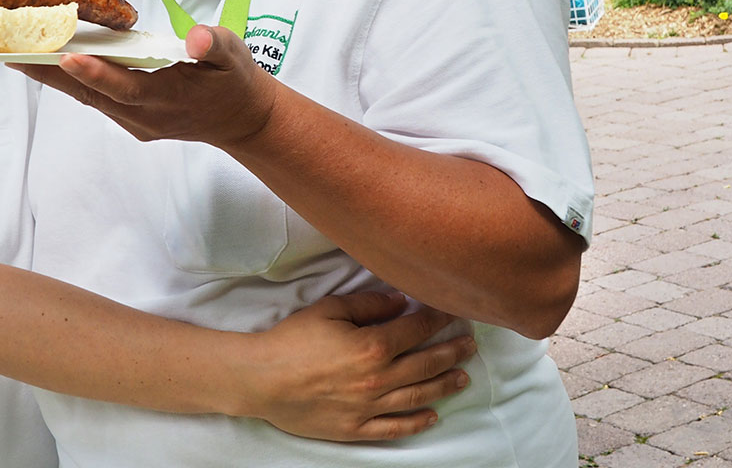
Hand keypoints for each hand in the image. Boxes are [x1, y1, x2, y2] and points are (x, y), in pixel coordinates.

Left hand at [14, 25, 276, 149]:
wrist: (242, 121)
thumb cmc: (236, 82)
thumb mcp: (236, 57)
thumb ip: (216, 45)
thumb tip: (198, 39)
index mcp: (169, 98)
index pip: (126, 87)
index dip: (96, 74)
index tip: (66, 58)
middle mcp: (145, 116)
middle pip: (91, 94)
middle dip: (51, 75)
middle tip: (11, 54)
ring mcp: (135, 122)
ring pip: (87, 98)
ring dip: (53, 78)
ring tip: (16, 54)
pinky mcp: (131, 119)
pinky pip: (95, 99)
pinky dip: (71, 81)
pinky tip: (49, 62)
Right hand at [236, 291, 474, 440]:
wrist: (261, 379)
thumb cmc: (292, 340)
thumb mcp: (330, 309)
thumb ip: (370, 304)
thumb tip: (401, 301)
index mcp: (372, 346)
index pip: (417, 330)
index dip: (438, 319)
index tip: (453, 312)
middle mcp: (377, 379)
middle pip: (426, 365)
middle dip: (451, 353)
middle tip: (470, 346)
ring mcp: (368, 407)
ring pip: (417, 397)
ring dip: (443, 386)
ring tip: (462, 378)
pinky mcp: (355, 428)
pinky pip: (394, 428)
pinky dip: (416, 423)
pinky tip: (432, 415)